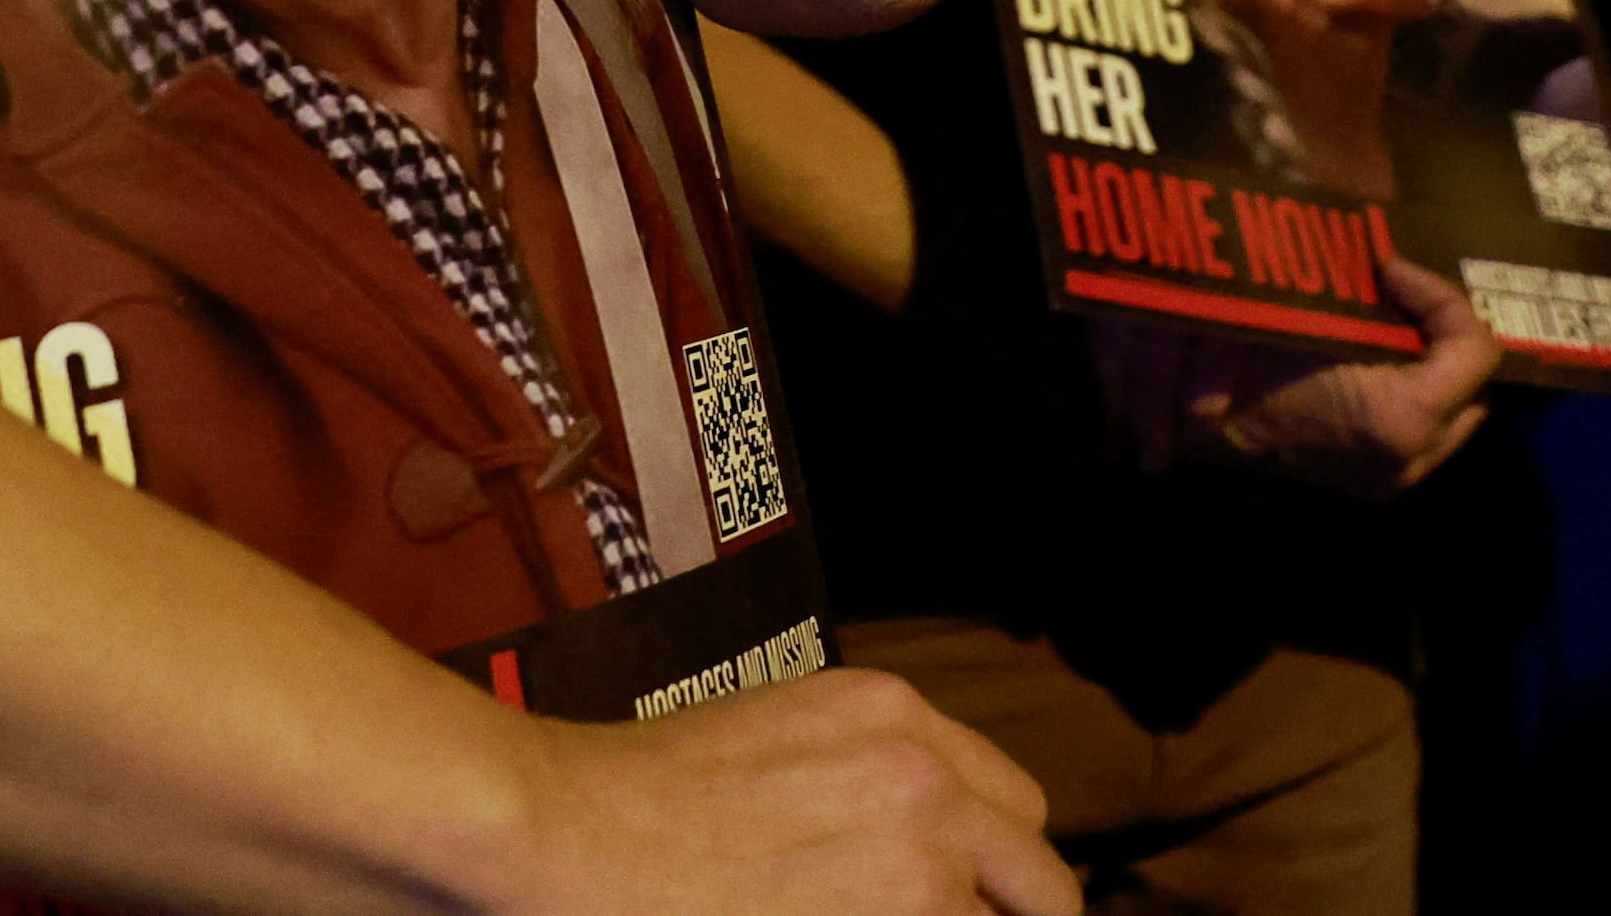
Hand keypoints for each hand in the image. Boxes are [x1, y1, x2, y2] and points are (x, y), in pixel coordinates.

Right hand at [510, 666, 1073, 915]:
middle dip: (1005, 913)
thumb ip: (873, 774)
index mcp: (894, 714)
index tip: (976, 898)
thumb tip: (926, 843)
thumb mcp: (785, 734)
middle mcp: (922, 776)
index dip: (994, 864)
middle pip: (1038, 877)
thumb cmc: (648, 791)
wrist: (572, 824)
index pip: (1013, 804)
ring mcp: (913, 860)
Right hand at [1088, 257, 1500, 494]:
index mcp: (1398, 420)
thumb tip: (1392, 266)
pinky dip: (1408, 391)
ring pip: (1453, 416)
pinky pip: (1423, 436)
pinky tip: (1374, 359)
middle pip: (1474, 388)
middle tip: (1405, 295)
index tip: (1388, 268)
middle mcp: (1406, 460)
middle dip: (1448, 337)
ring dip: (1433, 368)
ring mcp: (1389, 477)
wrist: (1182, 414)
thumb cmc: (1241, 349)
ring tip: (1395, 322)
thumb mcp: (1305, 300)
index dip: (1438, 296)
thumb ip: (1372, 292)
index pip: (1472, 349)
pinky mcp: (1369, 482)